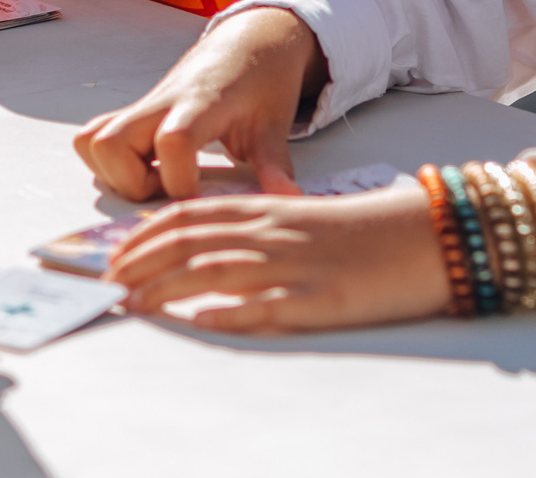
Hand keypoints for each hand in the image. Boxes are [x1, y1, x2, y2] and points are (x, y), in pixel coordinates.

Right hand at [74, 6, 326, 199]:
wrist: (248, 41)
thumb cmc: (261, 82)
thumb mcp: (274, 125)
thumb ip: (275, 165)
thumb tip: (290, 202)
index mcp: (202, 103)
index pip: (173, 141)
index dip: (180, 183)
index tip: (201, 202)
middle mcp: (162, 102)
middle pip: (110, 143)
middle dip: (131, 184)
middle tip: (169, 192)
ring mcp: (143, 106)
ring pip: (92, 140)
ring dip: (114, 173)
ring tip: (156, 182)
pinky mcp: (133, 112)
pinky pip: (94, 136)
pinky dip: (108, 162)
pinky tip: (147, 171)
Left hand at [105, 180, 448, 332]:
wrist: (429, 233)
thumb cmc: (367, 232)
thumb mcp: (306, 220)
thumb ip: (261, 231)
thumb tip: (213, 252)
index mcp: (268, 210)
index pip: (189, 215)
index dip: (145, 234)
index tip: (115, 254)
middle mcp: (273, 232)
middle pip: (190, 242)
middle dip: (140, 264)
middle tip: (106, 284)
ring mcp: (295, 265)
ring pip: (214, 272)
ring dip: (165, 291)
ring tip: (131, 306)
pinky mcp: (320, 297)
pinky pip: (265, 307)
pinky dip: (228, 315)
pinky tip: (199, 324)